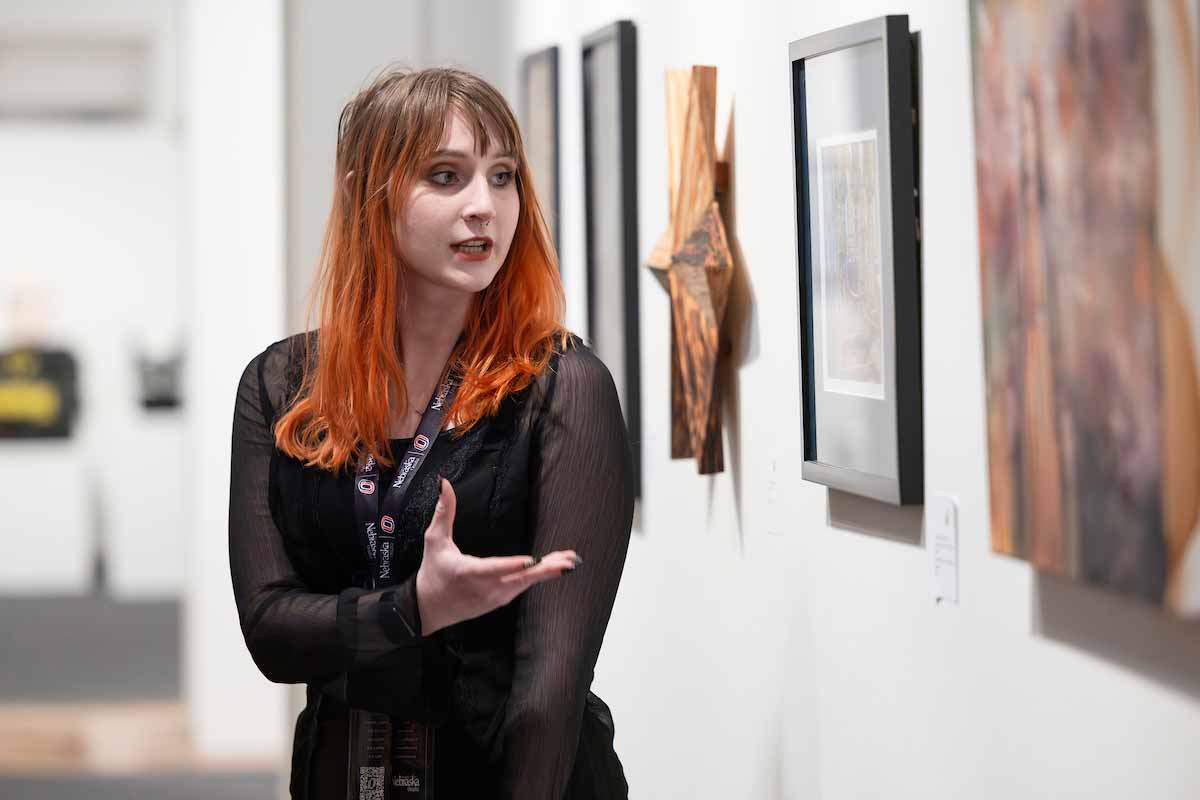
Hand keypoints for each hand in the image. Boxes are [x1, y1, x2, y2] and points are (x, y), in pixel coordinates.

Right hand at [415, 478, 578, 635]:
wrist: (428, 609)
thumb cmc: (432, 572)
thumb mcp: (434, 541)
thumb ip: (443, 512)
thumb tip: (445, 484)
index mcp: (467, 572)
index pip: (493, 569)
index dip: (513, 565)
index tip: (532, 560)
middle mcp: (484, 588)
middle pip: (519, 578)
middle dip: (546, 570)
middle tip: (568, 562)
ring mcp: (494, 597)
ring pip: (525, 583)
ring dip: (548, 571)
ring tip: (569, 561)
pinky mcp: (500, 600)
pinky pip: (522, 586)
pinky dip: (539, 577)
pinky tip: (553, 567)